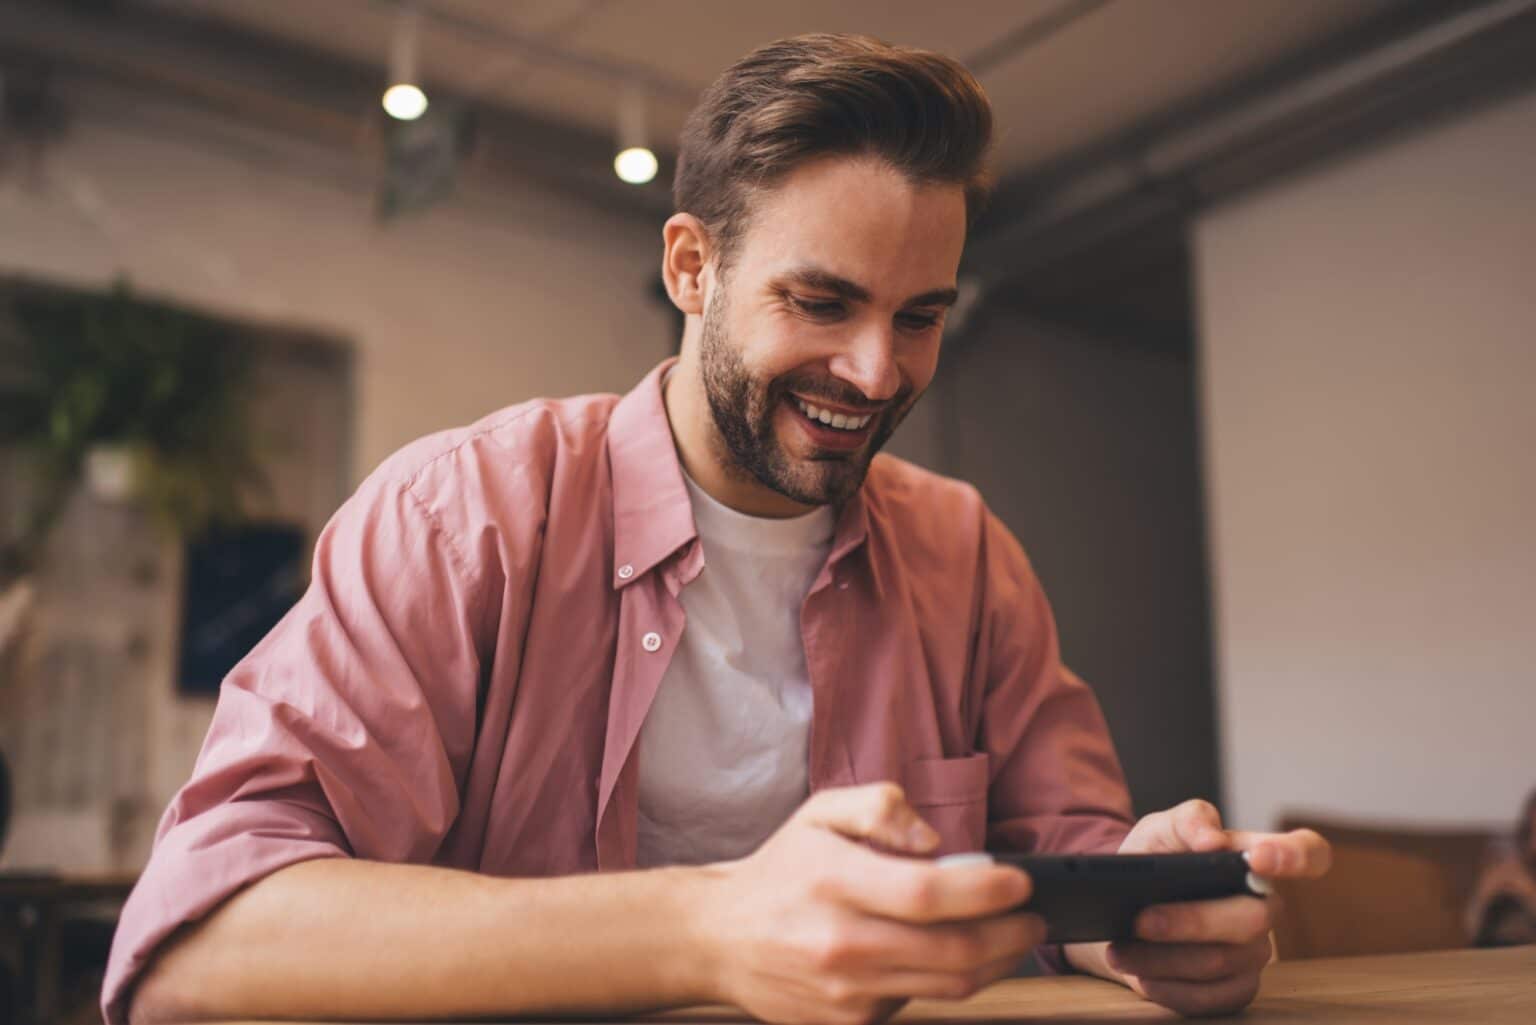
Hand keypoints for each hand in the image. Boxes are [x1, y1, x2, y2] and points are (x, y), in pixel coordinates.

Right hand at [701, 783, 1045, 1024]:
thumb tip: (935, 841)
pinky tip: (948, 957)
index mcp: (834, 881)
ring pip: (946, 986)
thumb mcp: (820, 813)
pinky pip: (916, 1003)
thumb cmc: (781, 871)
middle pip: (951, 951)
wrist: (719, 938)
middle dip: (1011, 936)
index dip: (986, 892)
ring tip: (1012, 939)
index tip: (1021, 882)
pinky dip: (943, 980)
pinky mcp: (846, 1022)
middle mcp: (840, 941)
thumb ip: (880, 807)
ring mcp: (844, 991)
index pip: (928, 894)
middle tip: (1034, 919)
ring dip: (994, 964)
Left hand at [1066, 799, 1330, 1016]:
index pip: (1308, 853)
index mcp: (1257, 860)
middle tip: (1139, 919)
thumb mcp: (1160, 829)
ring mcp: (1253, 952)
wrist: (1121, 908)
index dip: (1295, 856)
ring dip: (1162, 958)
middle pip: (1252, 919)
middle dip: (1190, 921)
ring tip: (1120, 949)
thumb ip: (1188, 820)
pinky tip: (1139, 974)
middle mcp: (1265, 908)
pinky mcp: (1234, 989)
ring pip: (1219, 963)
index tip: (1257, 858)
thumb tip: (1213, 841)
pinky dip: (1165, 987)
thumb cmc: (1153, 861)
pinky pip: (1207, 998)